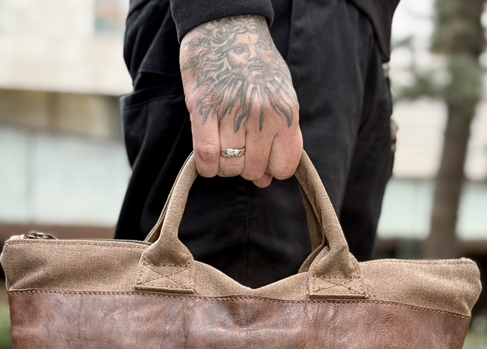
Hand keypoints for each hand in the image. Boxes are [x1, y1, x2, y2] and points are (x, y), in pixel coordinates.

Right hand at [180, 15, 302, 187]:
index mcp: (285, 112)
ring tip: (222, 146)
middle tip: (237, 149)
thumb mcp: (279, 96)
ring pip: (228, 166)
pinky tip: (208, 157)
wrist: (227, 25)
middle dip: (244, 166)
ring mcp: (232, 112)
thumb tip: (266, 181)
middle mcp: (262, 114)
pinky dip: (206, 165)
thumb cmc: (255, 64)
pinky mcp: (204, 109)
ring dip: (223, 164)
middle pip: (252, 169)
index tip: (261, 161)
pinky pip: (206, 157)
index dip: (270, 170)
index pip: (283, 167)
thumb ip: (278, 139)